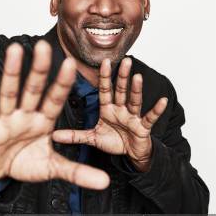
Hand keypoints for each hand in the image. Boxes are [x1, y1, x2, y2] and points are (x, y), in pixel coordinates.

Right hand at [0, 40, 109, 188]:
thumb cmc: (25, 163)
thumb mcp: (52, 168)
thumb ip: (77, 172)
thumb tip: (105, 182)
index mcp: (43, 121)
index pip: (55, 99)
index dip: (62, 83)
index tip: (71, 63)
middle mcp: (25, 116)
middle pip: (33, 89)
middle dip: (39, 69)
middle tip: (44, 45)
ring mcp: (5, 120)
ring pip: (9, 93)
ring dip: (11, 72)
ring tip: (14, 50)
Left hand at [52, 57, 167, 171]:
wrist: (130, 154)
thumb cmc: (113, 142)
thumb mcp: (92, 138)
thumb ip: (75, 136)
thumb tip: (53, 136)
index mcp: (108, 109)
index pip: (106, 90)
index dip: (105, 77)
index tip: (104, 61)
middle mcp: (121, 110)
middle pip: (121, 91)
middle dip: (123, 77)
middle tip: (125, 61)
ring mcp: (132, 117)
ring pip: (134, 101)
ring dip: (136, 90)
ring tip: (138, 77)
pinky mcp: (143, 127)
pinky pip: (150, 118)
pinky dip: (156, 110)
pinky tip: (162, 101)